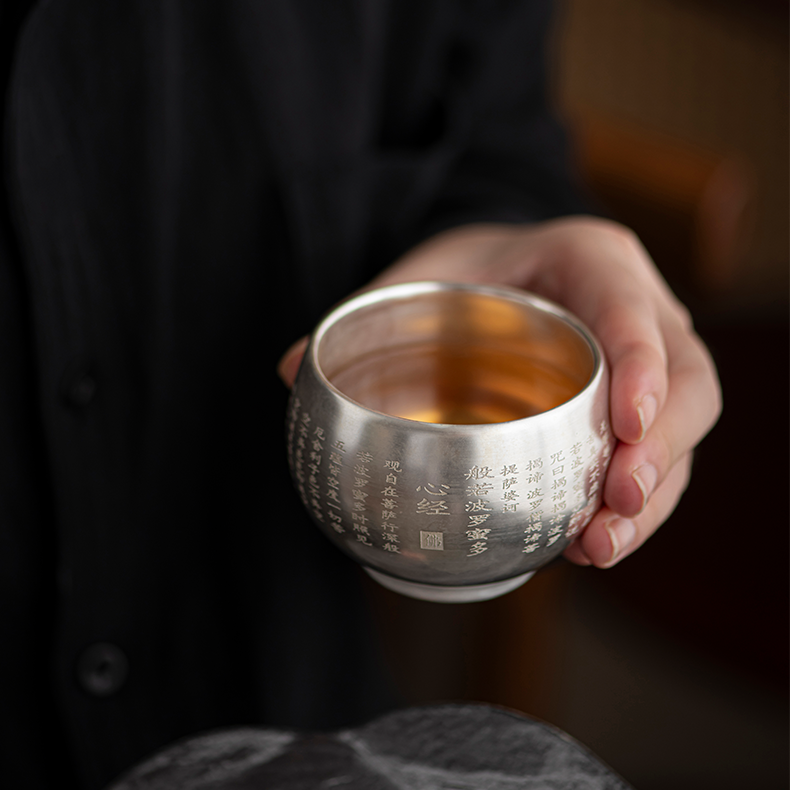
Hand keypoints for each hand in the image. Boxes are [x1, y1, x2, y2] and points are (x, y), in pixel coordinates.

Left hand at [278, 217, 721, 567]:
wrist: (499, 276)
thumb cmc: (468, 271)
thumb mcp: (419, 273)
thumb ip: (362, 317)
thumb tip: (287, 369)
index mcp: (589, 261)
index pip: (633, 308)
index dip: (643, 364)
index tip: (624, 426)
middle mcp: (638, 310)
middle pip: (687, 383)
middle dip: (661, 449)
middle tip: (615, 505)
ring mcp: (646, 364)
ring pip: (682, 433)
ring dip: (653, 497)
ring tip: (601, 547)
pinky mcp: (632, 410)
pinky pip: (655, 459)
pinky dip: (634, 507)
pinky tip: (592, 545)